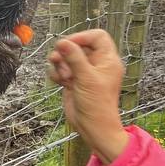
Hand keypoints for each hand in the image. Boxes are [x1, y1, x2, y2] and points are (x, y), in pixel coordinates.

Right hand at [48, 29, 129, 164]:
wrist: (93, 128)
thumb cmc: (97, 105)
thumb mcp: (86, 78)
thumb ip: (74, 58)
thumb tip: (62, 42)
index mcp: (107, 60)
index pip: (97, 37)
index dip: (82, 37)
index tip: (69, 44)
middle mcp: (97, 64)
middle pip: (78, 46)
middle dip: (67, 52)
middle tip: (59, 60)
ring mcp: (84, 73)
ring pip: (67, 57)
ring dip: (60, 64)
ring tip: (62, 76)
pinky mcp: (73, 81)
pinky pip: (61, 69)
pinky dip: (57, 73)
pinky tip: (60, 82)